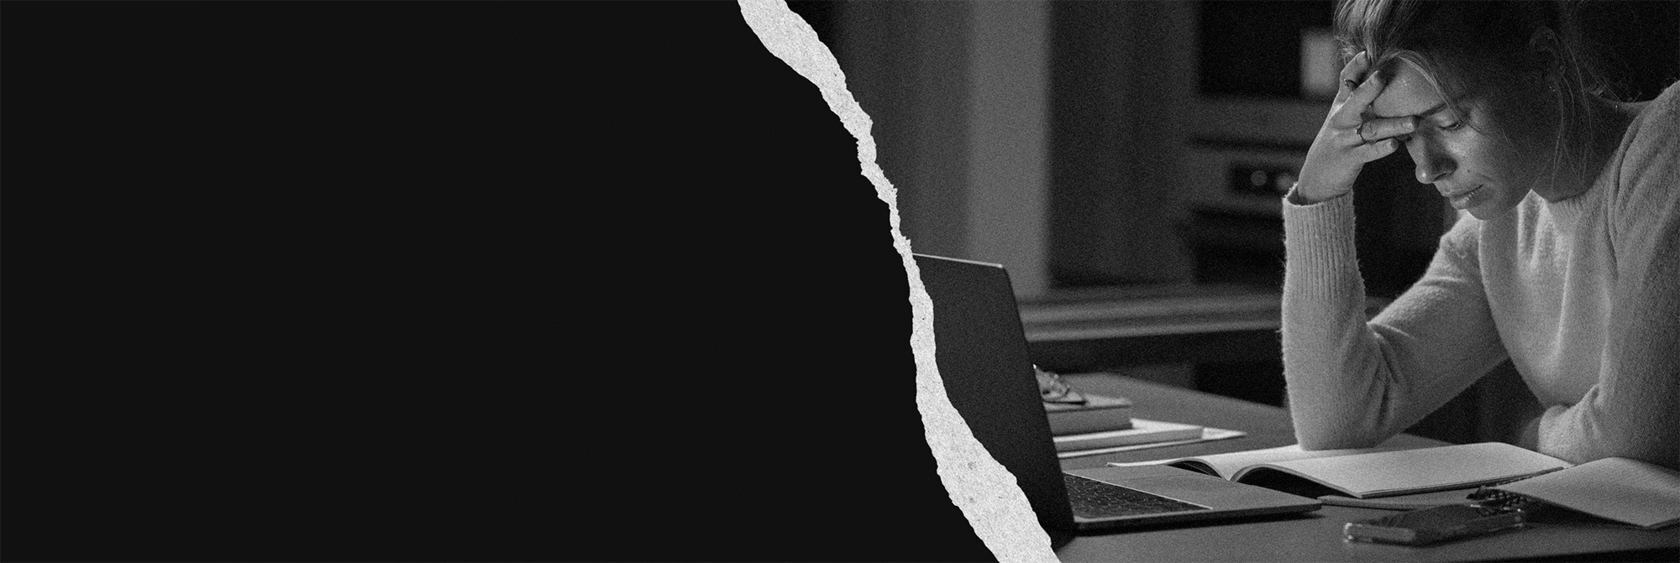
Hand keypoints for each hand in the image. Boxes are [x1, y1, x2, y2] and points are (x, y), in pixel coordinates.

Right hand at [1293, 52, 1416, 203]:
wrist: (1316, 177)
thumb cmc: (1337, 143)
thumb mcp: (1342, 118)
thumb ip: (1358, 98)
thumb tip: (1380, 73)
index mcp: (1341, 106)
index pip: (1346, 81)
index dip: (1355, 66)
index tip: (1367, 52)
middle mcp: (1341, 119)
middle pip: (1356, 100)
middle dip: (1369, 88)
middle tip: (1384, 76)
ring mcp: (1344, 139)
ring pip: (1370, 128)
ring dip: (1393, 124)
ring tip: (1414, 122)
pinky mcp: (1349, 159)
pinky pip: (1367, 152)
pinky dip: (1381, 149)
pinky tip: (1394, 145)